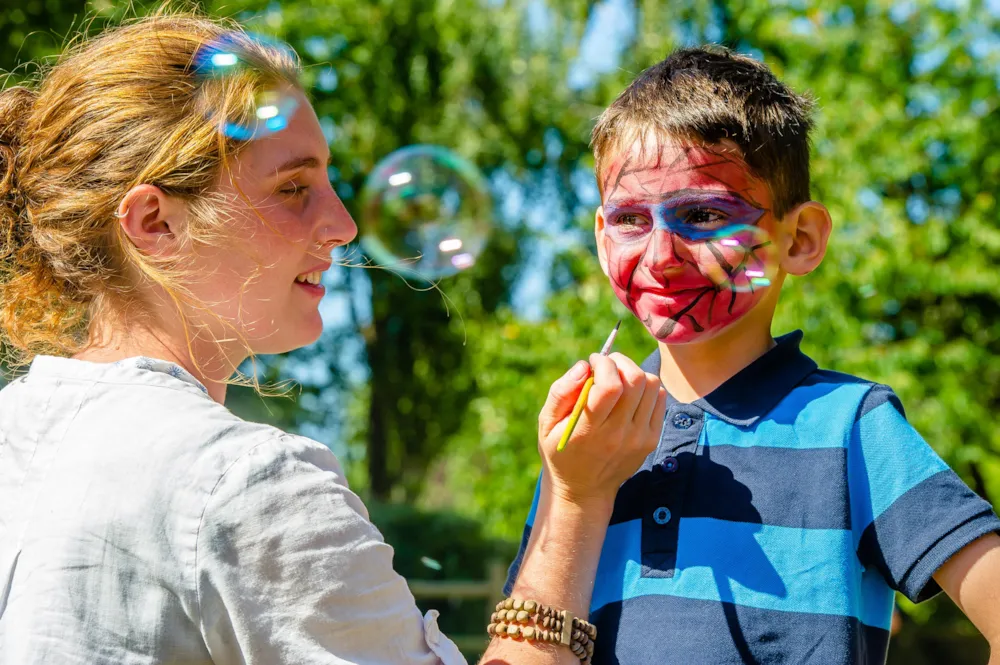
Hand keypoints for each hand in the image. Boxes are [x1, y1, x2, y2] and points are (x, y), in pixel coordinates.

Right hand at [537, 352, 666, 506]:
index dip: (604, 364)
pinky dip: (646, 388)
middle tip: (606, 365)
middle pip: (635, 380)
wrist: (584, 491)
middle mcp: (619, 434)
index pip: (610, 386)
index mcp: (589, 430)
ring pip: (651, 385)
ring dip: (634, 373)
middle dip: (620, 362)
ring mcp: (639, 438)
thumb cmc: (561, 451)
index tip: (593, 361)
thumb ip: (561, 392)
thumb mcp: (547, 424)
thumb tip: (584, 366)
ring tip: (617, 379)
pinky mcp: (651, 440)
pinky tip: (629, 395)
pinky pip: (659, 399)